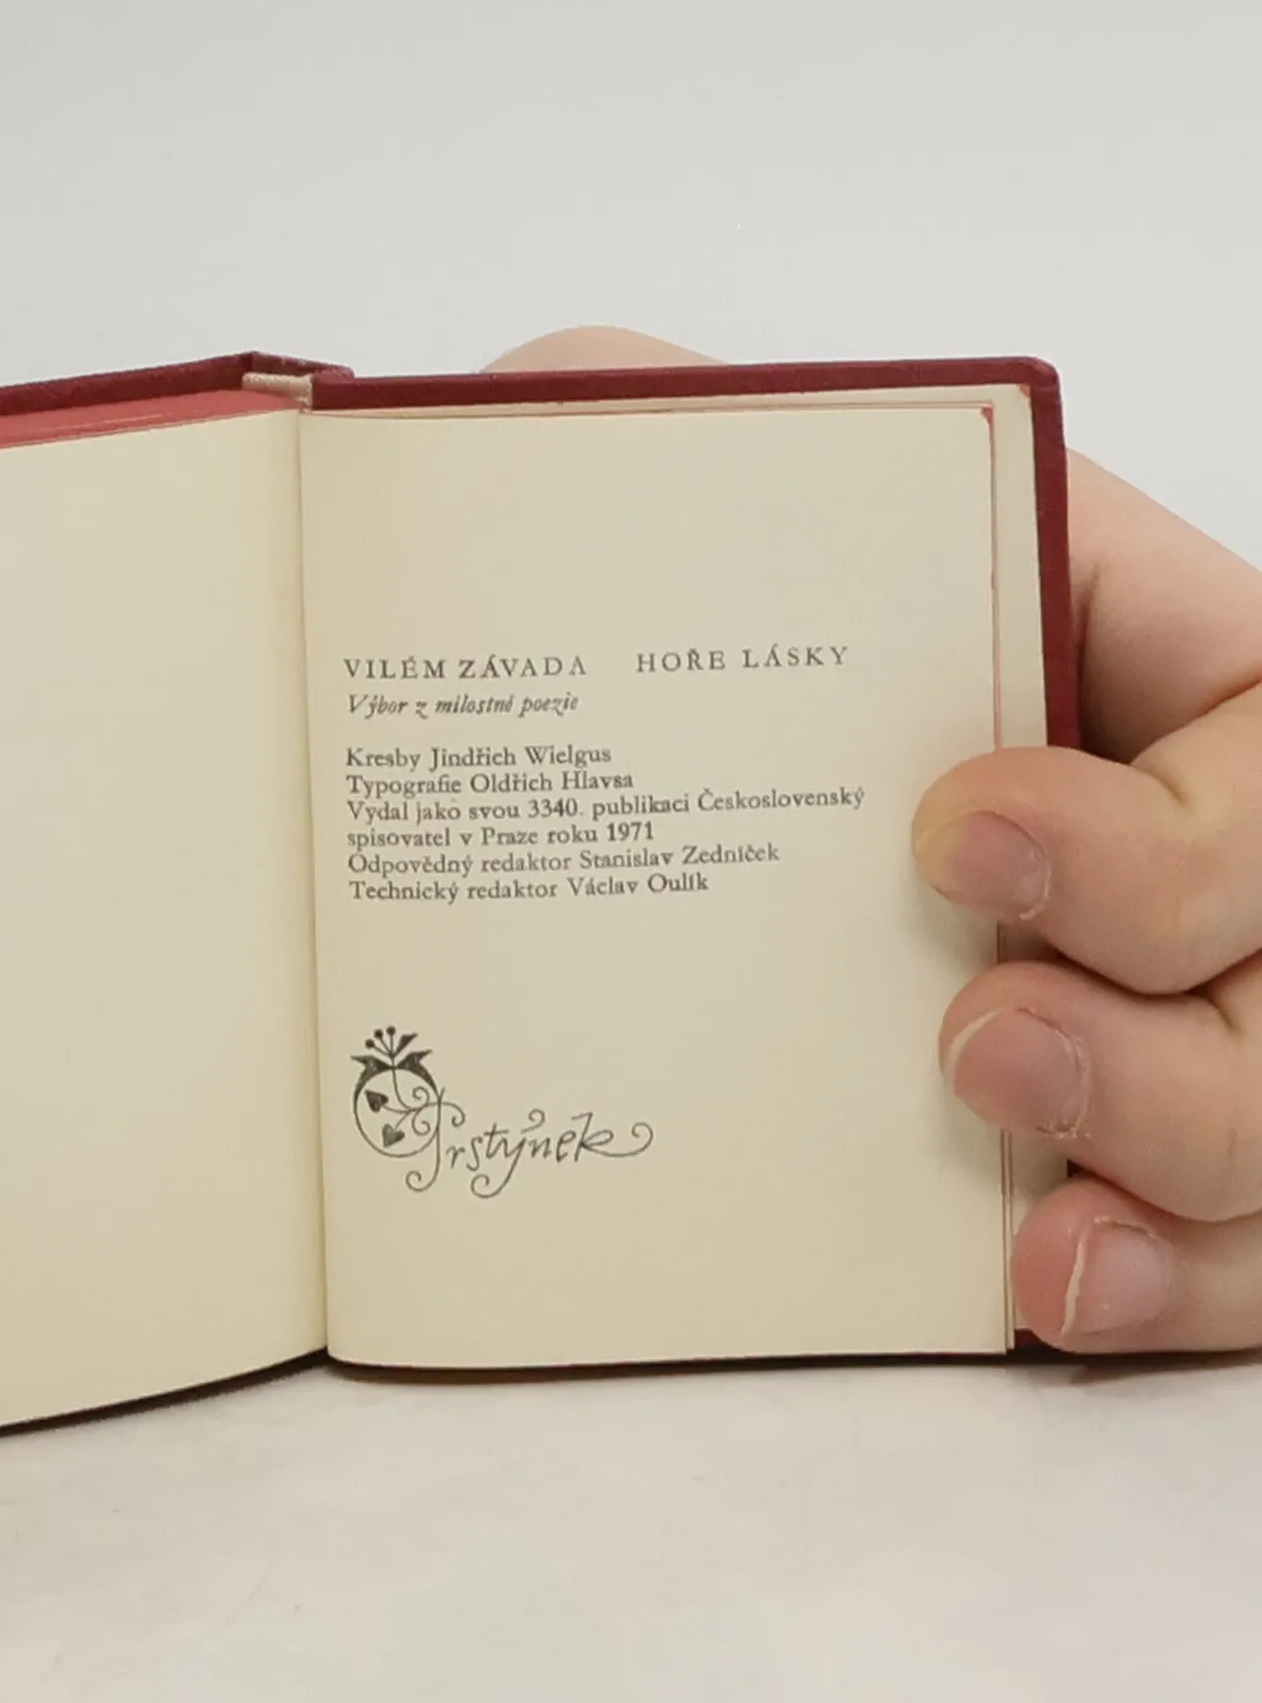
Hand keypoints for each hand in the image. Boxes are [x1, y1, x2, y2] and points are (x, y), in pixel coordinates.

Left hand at [491, 327, 1261, 1352]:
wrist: (514, 744)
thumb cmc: (603, 579)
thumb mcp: (620, 441)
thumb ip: (655, 413)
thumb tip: (516, 416)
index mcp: (1088, 626)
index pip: (1260, 725)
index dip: (1164, 827)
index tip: (951, 833)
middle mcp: (1139, 813)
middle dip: (1183, 1043)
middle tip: (976, 1038)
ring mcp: (1117, 989)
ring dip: (1196, 1184)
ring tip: (1040, 1239)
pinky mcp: (1052, 1137)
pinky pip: (1193, 1241)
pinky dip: (1157, 1285)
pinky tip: (1045, 1288)